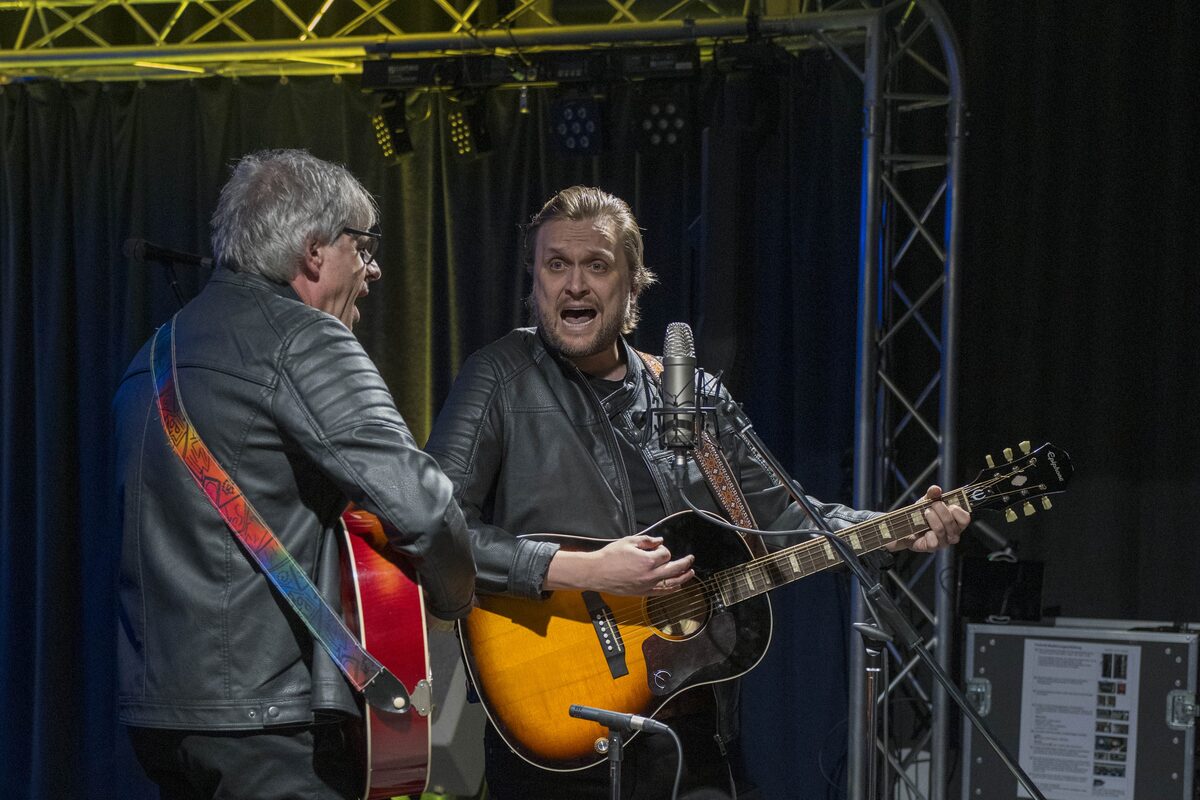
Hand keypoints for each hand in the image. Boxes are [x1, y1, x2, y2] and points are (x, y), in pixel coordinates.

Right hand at [544, 535, 695, 595]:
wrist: (596, 573)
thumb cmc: (610, 556)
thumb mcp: (628, 541)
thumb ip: (647, 540)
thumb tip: (660, 541)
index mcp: (647, 560)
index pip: (666, 554)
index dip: (664, 549)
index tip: (658, 548)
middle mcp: (650, 575)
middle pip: (674, 569)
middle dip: (685, 563)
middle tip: (691, 559)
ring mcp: (647, 586)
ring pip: (671, 583)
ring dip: (684, 578)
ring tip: (691, 573)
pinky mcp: (642, 593)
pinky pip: (661, 593)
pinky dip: (671, 589)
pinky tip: (677, 586)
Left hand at [890, 485, 969, 552]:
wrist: (905, 526)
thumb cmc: (921, 514)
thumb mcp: (926, 501)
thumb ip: (933, 494)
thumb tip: (936, 489)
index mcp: (956, 522)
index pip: (965, 519)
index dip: (957, 511)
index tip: (948, 504)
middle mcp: (952, 534)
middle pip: (952, 523)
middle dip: (940, 511)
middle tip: (930, 506)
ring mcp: (943, 542)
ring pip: (942, 531)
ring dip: (932, 519)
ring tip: (925, 513)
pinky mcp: (932, 548)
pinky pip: (934, 542)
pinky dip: (928, 534)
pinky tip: (923, 531)